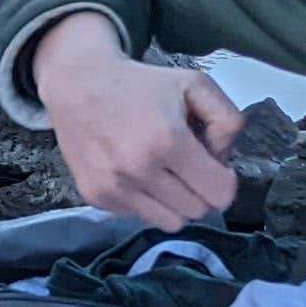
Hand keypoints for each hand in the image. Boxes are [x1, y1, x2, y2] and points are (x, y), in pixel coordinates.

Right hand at [31, 11, 242, 227]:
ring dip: (175, 203)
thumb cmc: (141, 85)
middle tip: (187, 165)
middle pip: (197, 211)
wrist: (78, 85)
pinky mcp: (96, 197)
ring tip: (165, 173)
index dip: (225, 180)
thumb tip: (223, 159)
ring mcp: (114, 187)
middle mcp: (139, 170)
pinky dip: (146, 201)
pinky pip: (140, 217)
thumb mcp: (195, 84)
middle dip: (200, 190)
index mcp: (168, 141)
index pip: (219, 193)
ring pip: (171, 222)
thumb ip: (227, 119)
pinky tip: (138, 174)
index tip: (214, 165)